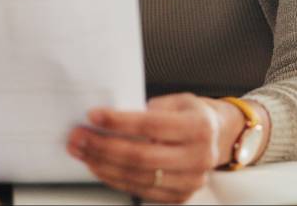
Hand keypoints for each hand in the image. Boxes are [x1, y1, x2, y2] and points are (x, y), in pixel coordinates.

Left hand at [67, 93, 233, 203]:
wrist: (216, 138)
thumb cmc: (191, 116)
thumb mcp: (177, 101)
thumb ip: (149, 108)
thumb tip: (109, 116)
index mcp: (199, 127)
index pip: (151, 125)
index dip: (119, 122)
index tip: (93, 116)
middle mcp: (199, 156)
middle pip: (141, 156)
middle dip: (103, 146)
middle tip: (79, 137)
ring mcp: (191, 180)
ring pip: (137, 176)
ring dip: (103, 164)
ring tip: (82, 151)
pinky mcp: (180, 196)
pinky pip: (140, 190)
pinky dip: (114, 178)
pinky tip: (98, 166)